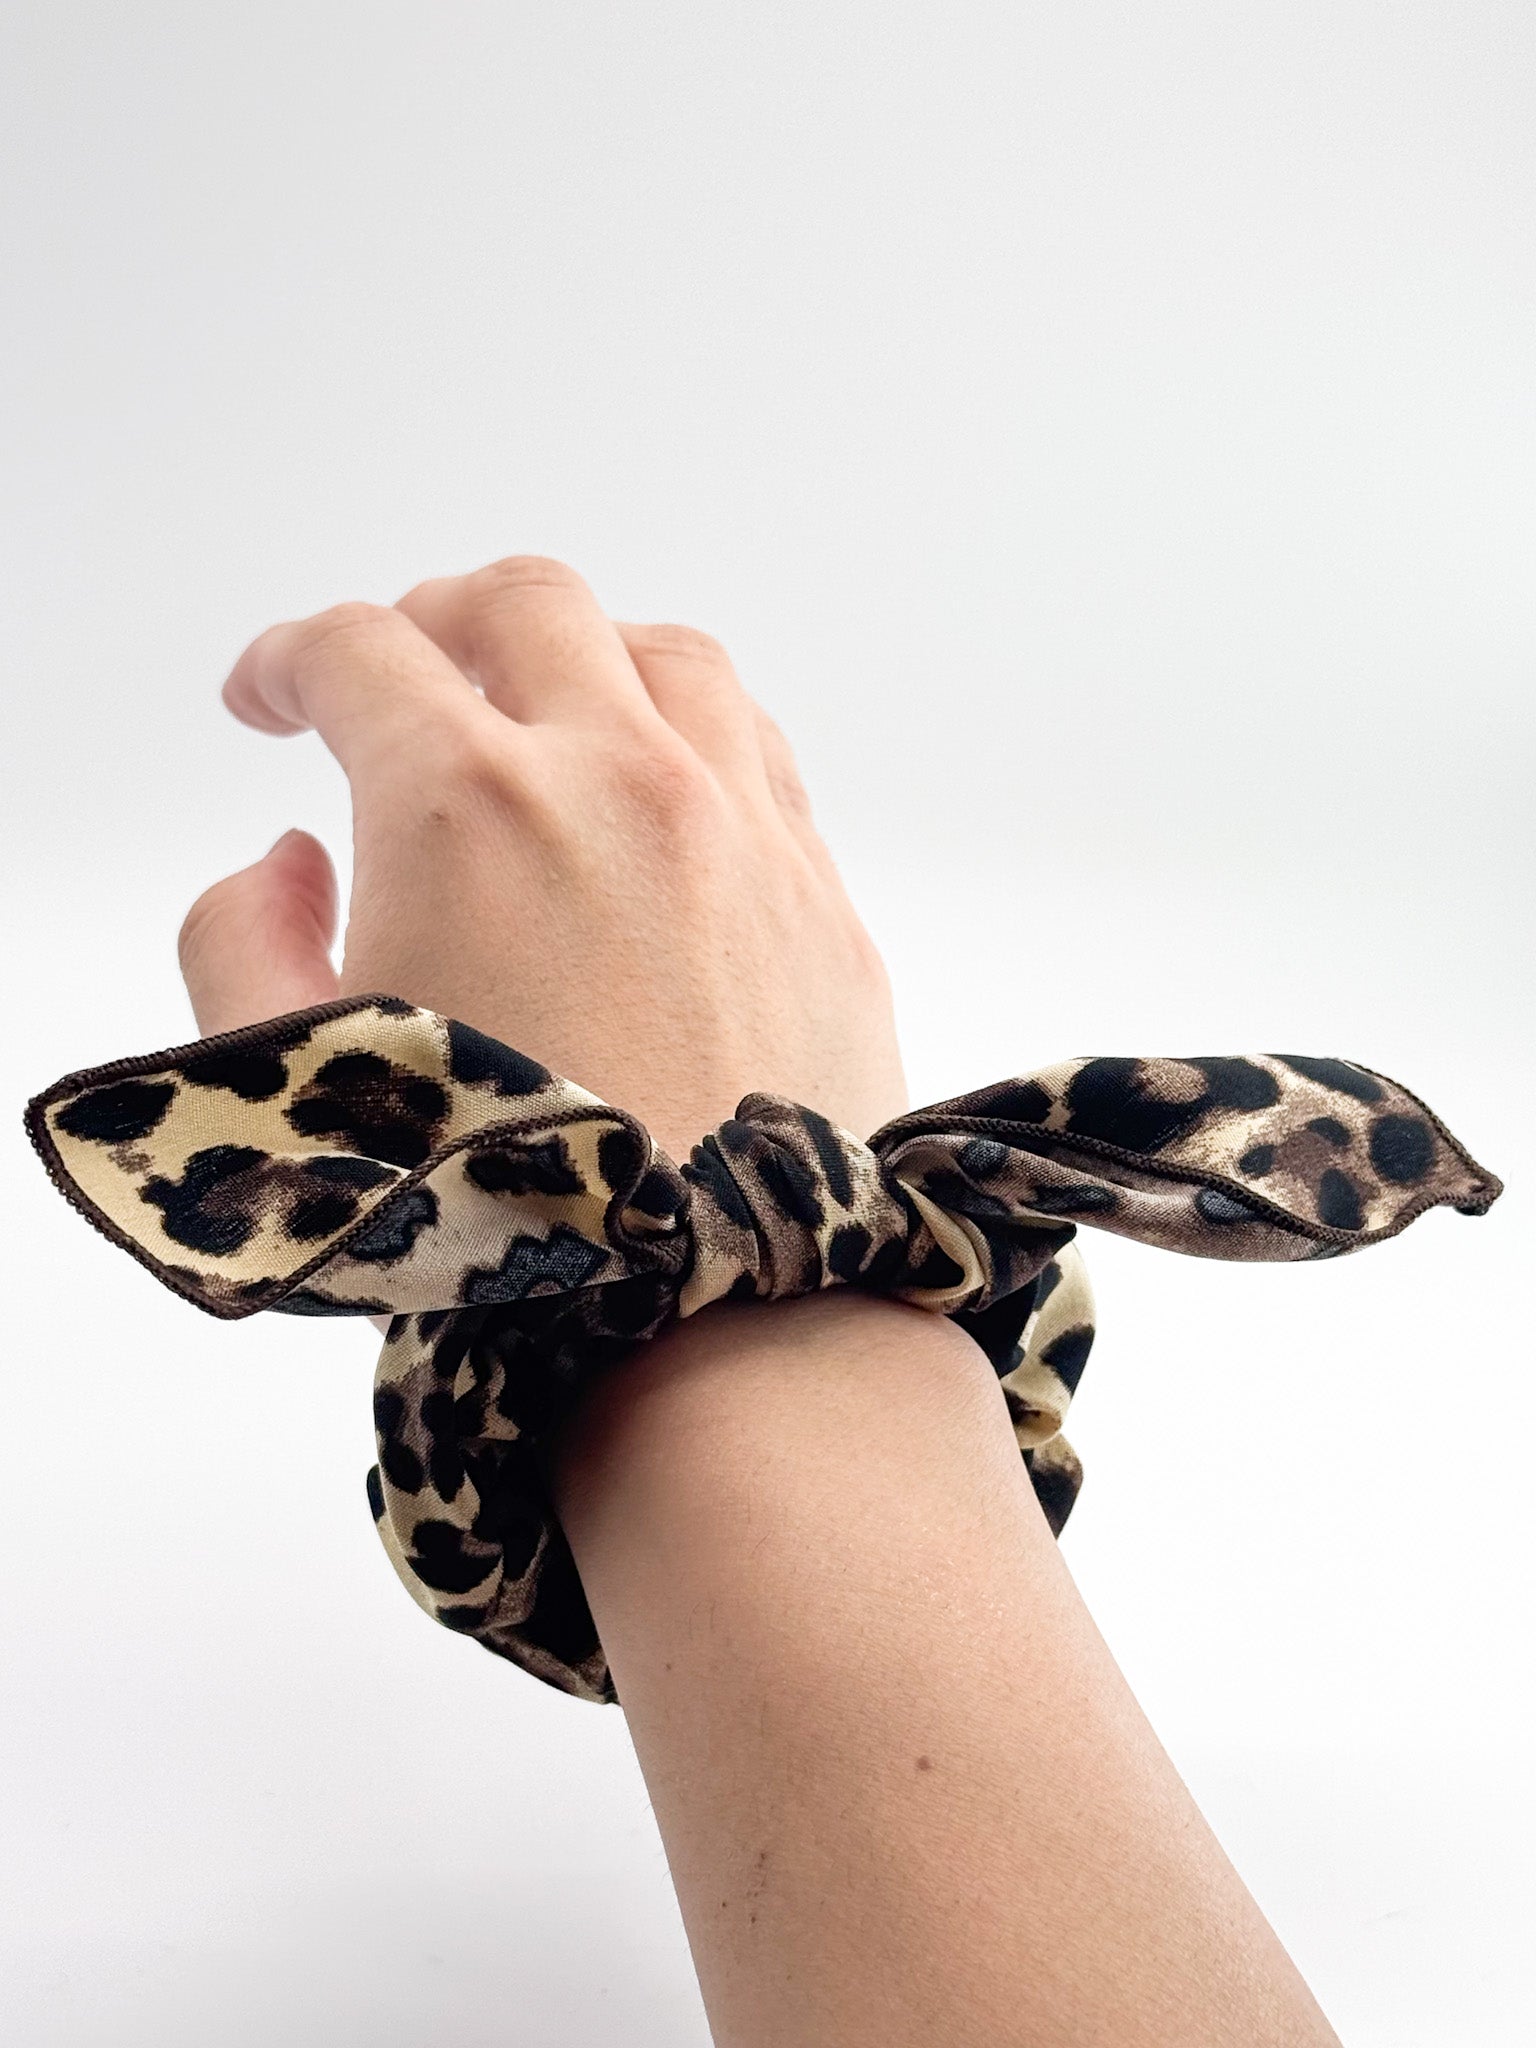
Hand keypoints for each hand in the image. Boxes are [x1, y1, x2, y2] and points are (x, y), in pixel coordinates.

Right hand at [176, 555, 908, 1161]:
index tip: (272, 700)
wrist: (707, 1320)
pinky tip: (658, 792)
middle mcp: (616, 778)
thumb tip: (292, 858)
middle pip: (522, 602)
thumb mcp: (285, 1083)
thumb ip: (242, 940)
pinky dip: (689, 736)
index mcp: (466, 803)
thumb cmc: (493, 1221)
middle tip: (400, 677)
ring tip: (541, 714)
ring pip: (663, 654)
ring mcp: (739, 826)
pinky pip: (759, 750)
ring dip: (583, 657)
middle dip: (435, 619)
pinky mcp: (820, 895)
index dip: (290, 660)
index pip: (358, 652)